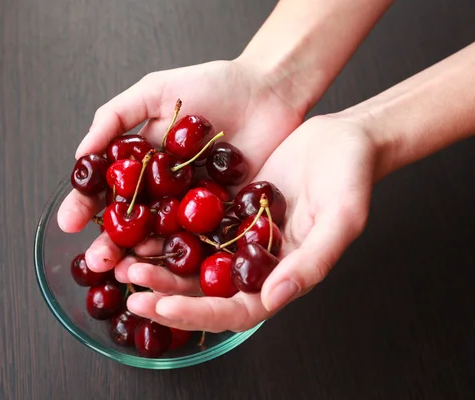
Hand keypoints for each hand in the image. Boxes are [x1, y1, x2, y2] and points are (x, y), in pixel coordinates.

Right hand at [57, 60, 304, 269]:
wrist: (268, 92)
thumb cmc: (214, 85)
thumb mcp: (156, 91)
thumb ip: (115, 117)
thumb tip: (80, 155)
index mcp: (144, 163)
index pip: (108, 189)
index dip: (86, 206)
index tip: (68, 221)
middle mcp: (165, 189)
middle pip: (133, 221)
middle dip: (111, 242)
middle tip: (96, 259)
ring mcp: (194, 205)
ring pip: (164, 236)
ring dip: (144, 256)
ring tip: (126, 270)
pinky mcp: (226, 215)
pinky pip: (204, 238)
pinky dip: (188, 253)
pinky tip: (171, 266)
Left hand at [122, 115, 377, 331]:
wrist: (342, 139)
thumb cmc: (351, 179)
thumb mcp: (340, 219)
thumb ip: (310, 263)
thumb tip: (274, 298)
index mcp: (282, 276)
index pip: (237, 310)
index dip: (198, 313)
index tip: (163, 307)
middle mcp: (255, 263)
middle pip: (205, 291)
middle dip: (165, 293)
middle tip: (130, 289)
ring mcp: (238, 237)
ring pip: (191, 261)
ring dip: (158, 264)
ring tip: (122, 260)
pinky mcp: (227, 209)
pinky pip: (191, 225)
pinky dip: (166, 229)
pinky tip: (139, 226)